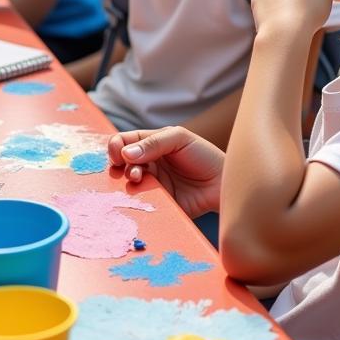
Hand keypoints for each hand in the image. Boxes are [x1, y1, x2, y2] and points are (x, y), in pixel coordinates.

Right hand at [108, 126, 223, 218]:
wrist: (223, 184)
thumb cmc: (204, 155)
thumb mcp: (179, 139)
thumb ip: (153, 143)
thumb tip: (125, 154)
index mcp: (152, 143)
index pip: (125, 141)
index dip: (116, 145)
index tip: (118, 153)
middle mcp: (149, 162)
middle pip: (121, 161)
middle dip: (119, 163)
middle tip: (130, 167)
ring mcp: (152, 182)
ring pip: (127, 180)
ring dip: (127, 177)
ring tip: (137, 178)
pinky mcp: (157, 200)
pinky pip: (139, 198)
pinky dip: (135, 194)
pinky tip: (141, 190)